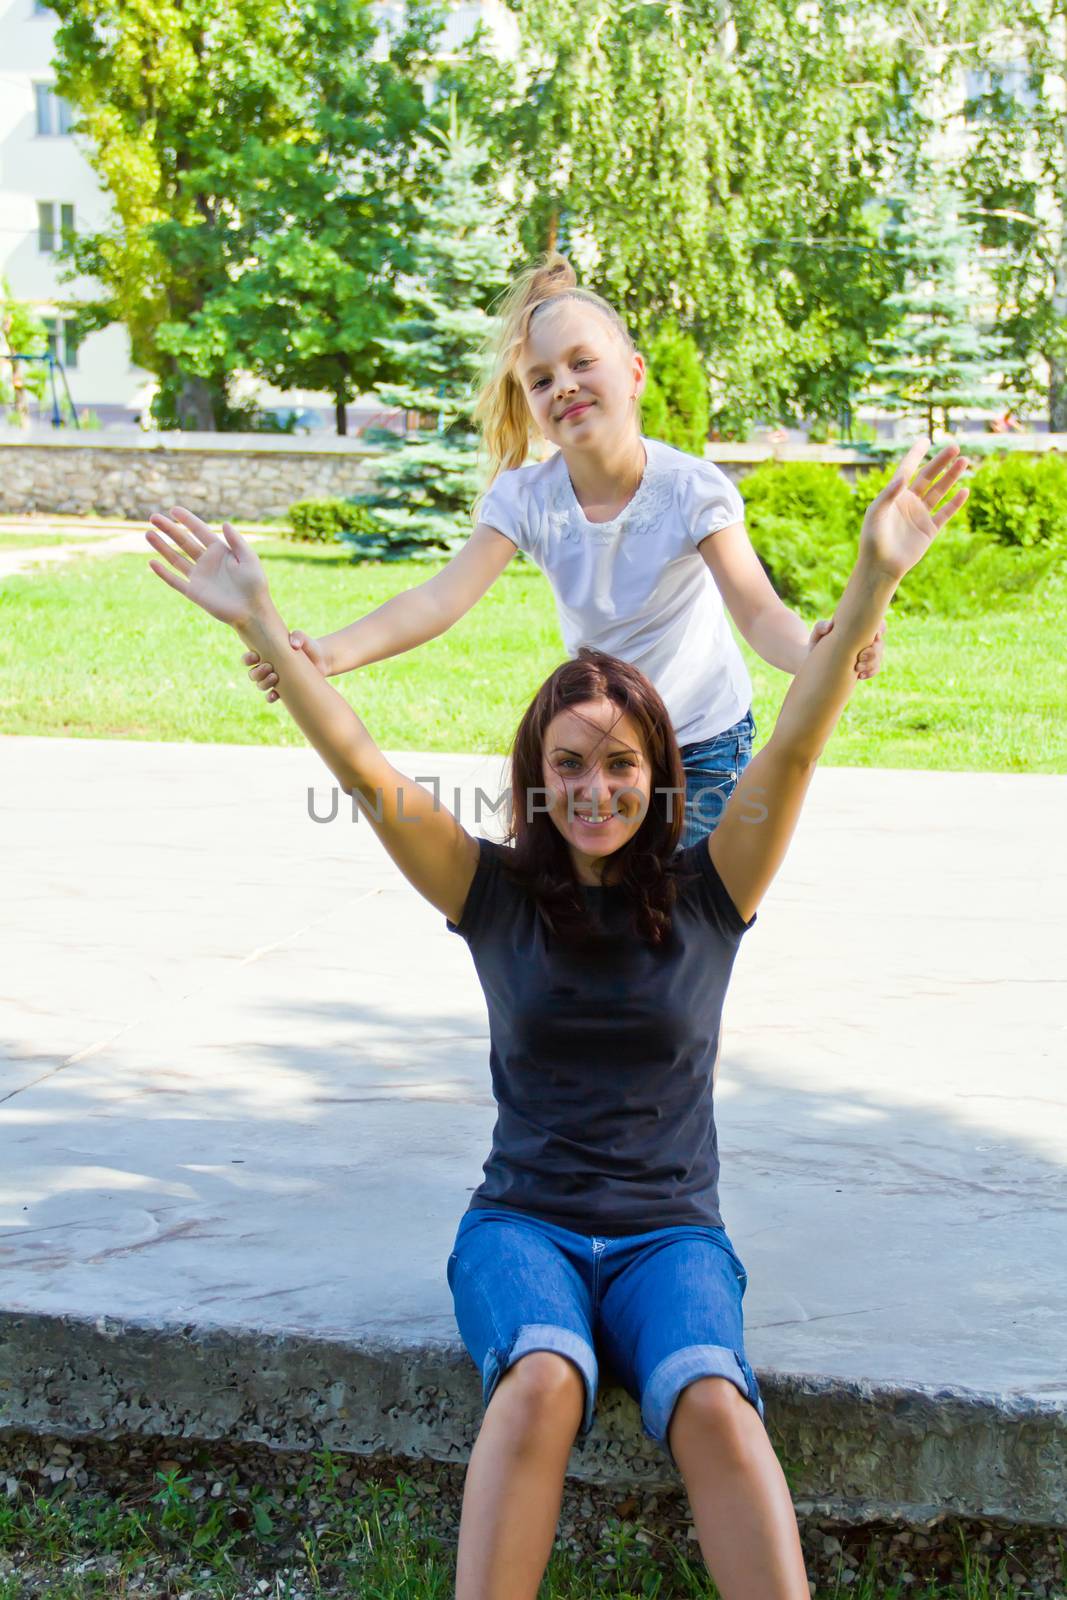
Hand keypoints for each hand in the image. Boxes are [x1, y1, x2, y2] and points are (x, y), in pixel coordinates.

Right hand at [146, 507, 269, 627]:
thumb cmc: (255, 584)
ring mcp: (199, 577)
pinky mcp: (194, 592)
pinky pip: (175, 581)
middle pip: (183, 541)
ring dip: (162, 546)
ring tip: (148, 533)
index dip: (187, 519)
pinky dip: (163, 573)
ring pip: (175, 558)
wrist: (252, 611)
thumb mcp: (249, 559)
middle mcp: (207, 561)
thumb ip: (237, 541)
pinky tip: (152, 562)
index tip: (173, 509)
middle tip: (153, 517)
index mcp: (220, 550)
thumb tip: (224, 523)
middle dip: (169, 529)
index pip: (199, 531)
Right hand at [242, 631, 327, 703]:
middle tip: (269, 666)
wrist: (321, 660)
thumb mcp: (302, 638)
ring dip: (264, 683)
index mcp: (266, 654)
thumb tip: (294, 645)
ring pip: (260, 685)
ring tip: (275, 676)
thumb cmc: (308, 646)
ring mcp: (274, 680)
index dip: (247, 659)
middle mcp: (267, 668)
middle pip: (252, 674)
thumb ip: (297, 636)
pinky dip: (270, 697)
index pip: (248, 658)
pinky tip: (275, 694)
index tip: (256, 656)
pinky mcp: (284, 690)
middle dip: (257, 672)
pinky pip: (271, 696)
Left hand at [806, 617, 885, 679]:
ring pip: (879, 657)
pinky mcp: (864, 667)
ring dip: (871, 663)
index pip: (877, 625)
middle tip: (860, 657)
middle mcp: (865, 641)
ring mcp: (866, 654)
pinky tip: (860, 676)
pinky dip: (870, 672)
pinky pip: (875, 669)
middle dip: (873, 651)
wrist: (814, 663)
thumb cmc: (817, 645)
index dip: (880, 629)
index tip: (873, 636)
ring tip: (857, 668)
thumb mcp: (816, 635)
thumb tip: (830, 626)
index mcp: (858, 629)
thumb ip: (821, 627)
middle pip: (880, 644)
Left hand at [859, 438, 969, 581]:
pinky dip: (955, 502)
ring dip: (951, 477)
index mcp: (894, 495)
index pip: (906, 469)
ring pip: (939, 491)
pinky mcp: (929, 529)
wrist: (881, 566)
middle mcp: (908, 502)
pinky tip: (964, 491)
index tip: (925, 440)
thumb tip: (903, 478)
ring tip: (964, 461)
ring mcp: (920, 515)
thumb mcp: (875, 515)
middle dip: (941, 462)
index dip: (916, 454)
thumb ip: (888, 495)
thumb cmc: (873, 540)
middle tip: (955, 447)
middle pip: (928, 476)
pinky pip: (945, 513)